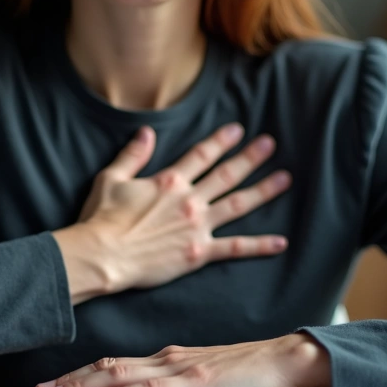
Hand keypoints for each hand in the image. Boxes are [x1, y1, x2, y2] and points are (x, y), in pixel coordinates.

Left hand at [32, 333, 331, 386]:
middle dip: (68, 381)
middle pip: (105, 367)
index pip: (113, 366)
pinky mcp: (196, 382)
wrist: (288, 360)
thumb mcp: (205, 381)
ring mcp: (179, 368)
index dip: (79, 376)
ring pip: (119, 376)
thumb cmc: (251, 374)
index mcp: (167, 359)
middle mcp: (166, 358)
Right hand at [53, 124, 291, 303]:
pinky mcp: (198, 253)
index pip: (202, 155)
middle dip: (250, 158)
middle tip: (270, 145)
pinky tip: (280, 241)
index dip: (221, 141)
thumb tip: (146, 132)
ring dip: (263, 191)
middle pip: (226, 175)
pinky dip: (259, 245)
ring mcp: (197, 227)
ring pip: (238, 205)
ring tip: (284, 179)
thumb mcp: (111, 178)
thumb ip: (132, 155)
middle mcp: (189, 200)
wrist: (102, 256)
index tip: (238, 130)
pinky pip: (235, 248)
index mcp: (169, 182)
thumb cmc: (101, 219)